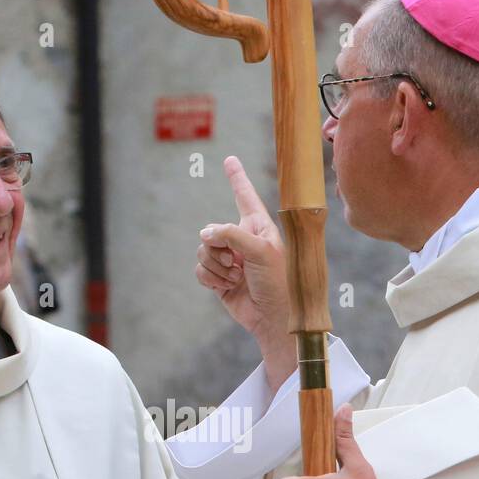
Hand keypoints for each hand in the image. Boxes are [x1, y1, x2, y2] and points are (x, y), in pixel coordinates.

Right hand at [196, 156, 295, 390]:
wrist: (273, 317)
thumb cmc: (278, 281)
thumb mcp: (261, 250)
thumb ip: (231, 234)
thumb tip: (204, 234)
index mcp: (258, 227)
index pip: (245, 197)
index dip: (237, 178)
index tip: (230, 160)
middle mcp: (242, 240)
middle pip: (212, 230)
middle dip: (219, 248)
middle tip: (237, 264)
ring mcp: (229, 259)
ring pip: (203, 250)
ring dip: (216, 267)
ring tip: (236, 277)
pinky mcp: (219, 278)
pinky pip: (200, 269)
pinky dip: (210, 278)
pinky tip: (226, 286)